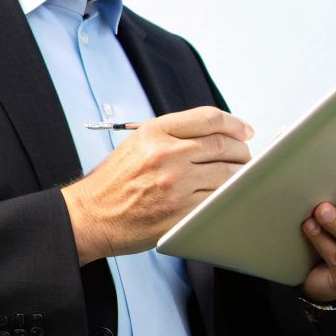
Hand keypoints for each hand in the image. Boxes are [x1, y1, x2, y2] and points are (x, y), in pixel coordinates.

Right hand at [61, 106, 253, 264]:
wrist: (90, 216)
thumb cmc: (111, 184)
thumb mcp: (136, 144)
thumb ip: (171, 135)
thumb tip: (212, 135)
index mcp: (155, 132)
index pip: (209, 118)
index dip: (234, 124)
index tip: (244, 131)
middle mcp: (166, 154)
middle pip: (223, 145)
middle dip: (241, 151)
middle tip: (245, 156)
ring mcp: (175, 184)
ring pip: (226, 174)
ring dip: (239, 176)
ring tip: (239, 177)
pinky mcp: (181, 211)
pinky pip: (217, 200)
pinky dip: (227, 197)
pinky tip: (227, 195)